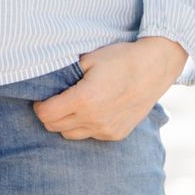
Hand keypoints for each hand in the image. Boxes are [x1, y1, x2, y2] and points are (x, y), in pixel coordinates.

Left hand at [32, 37, 184, 140]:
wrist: (155, 67)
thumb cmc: (121, 59)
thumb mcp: (89, 59)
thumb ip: (65, 75)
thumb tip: (46, 84)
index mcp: (83, 100)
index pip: (46, 114)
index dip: (39, 105)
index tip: (43, 97)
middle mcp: (94, 119)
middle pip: (55, 127)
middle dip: (50, 114)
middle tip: (56, 100)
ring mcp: (106, 130)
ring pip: (70, 135)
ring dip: (66, 122)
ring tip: (75, 105)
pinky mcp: (116, 134)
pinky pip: (91, 135)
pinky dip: (86, 126)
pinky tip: (94, 110)